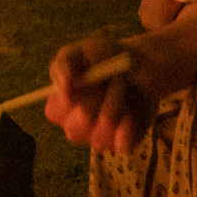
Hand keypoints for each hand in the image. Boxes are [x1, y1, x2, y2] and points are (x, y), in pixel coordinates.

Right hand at [45, 34, 161, 154]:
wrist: (142, 65)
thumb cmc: (105, 57)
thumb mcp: (80, 51)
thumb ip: (63, 65)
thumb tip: (64, 88)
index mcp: (61, 105)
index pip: (54, 113)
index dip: (67, 101)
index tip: (83, 81)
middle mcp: (76, 125)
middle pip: (76, 129)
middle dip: (96, 100)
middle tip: (114, 79)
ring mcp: (98, 136)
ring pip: (99, 136)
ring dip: (115, 107)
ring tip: (124, 87)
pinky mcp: (122, 142)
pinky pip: (121, 145)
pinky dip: (128, 127)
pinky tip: (132, 110)